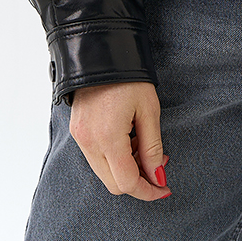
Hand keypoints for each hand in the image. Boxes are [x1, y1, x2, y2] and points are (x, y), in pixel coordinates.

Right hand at [69, 81, 171, 200]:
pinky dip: (114, 158)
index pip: (127, 183)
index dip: (148, 190)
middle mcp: (89, 143)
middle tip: (158, 165)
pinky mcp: (77, 131)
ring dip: (126, 169)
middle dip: (138, 181)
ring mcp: (80, 138)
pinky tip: (129, 139)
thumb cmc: (129, 76)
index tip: (164, 187)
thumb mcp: (149, 110)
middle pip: (114, 184)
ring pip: (104, 173)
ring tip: (143, 145)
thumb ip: (152, 148)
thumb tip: (158, 176)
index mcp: (107, 137)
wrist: (103, 50)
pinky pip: (96, 158)